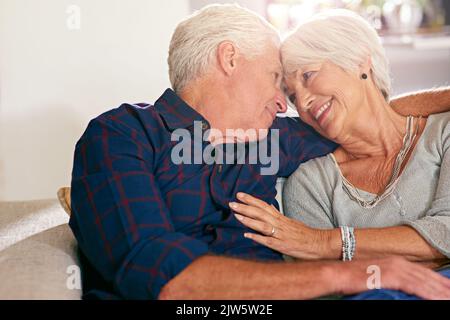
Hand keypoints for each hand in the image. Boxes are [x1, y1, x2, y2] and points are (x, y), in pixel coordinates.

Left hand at [229, 192, 333, 259]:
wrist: (319, 243)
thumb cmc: (304, 234)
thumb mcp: (290, 222)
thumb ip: (277, 216)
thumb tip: (268, 208)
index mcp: (280, 218)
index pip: (263, 205)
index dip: (251, 200)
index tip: (239, 194)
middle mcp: (279, 224)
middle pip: (260, 213)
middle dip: (245, 207)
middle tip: (231, 203)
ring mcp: (281, 234)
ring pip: (262, 225)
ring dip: (249, 220)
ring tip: (236, 215)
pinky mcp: (283, 245)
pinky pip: (268, 241)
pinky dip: (258, 237)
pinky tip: (247, 235)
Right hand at [335, 256, 449, 299]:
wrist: (338, 273)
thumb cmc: (353, 277)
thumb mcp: (376, 275)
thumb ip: (390, 278)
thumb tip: (399, 286)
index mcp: (395, 261)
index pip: (422, 272)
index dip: (437, 281)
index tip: (448, 288)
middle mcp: (398, 263)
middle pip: (427, 276)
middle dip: (442, 287)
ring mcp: (395, 269)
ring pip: (424, 282)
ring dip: (439, 291)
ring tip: (449, 298)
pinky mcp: (391, 276)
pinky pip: (415, 286)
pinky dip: (427, 293)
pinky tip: (437, 299)